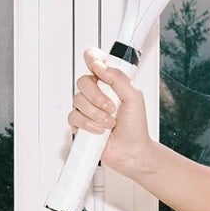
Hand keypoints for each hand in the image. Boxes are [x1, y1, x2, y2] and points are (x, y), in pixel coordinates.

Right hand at [69, 49, 152, 176]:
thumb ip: (119, 78)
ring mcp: (87, 107)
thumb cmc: (136, 126)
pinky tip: (99, 130)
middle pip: (83, 81)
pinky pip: (73, 117)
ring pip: (77, 100)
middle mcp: (97, 92)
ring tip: (109, 123)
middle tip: (111, 108)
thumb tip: (101, 65)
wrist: (132, 152)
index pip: (94, 59)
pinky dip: (88, 124)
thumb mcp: (135, 97)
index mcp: (110, 81)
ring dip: (96, 114)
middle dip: (97, 97)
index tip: (98, 67)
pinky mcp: (79, 122)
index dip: (92, 59)